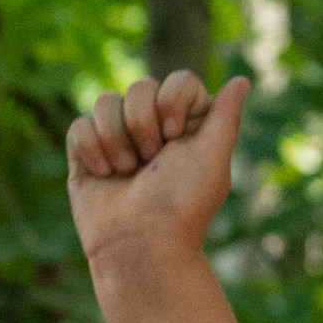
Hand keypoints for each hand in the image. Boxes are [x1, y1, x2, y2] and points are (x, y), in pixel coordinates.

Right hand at [65, 71, 249, 278]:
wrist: (138, 242)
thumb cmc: (181, 202)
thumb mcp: (213, 155)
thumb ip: (226, 115)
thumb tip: (242, 80)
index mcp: (187, 124)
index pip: (178, 80)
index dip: (171, 101)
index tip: (174, 135)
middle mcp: (153, 127)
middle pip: (139, 86)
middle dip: (141, 125)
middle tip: (150, 161)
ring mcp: (117, 140)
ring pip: (106, 101)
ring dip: (116, 140)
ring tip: (125, 173)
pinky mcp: (86, 154)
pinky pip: (80, 126)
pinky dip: (91, 151)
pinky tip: (104, 176)